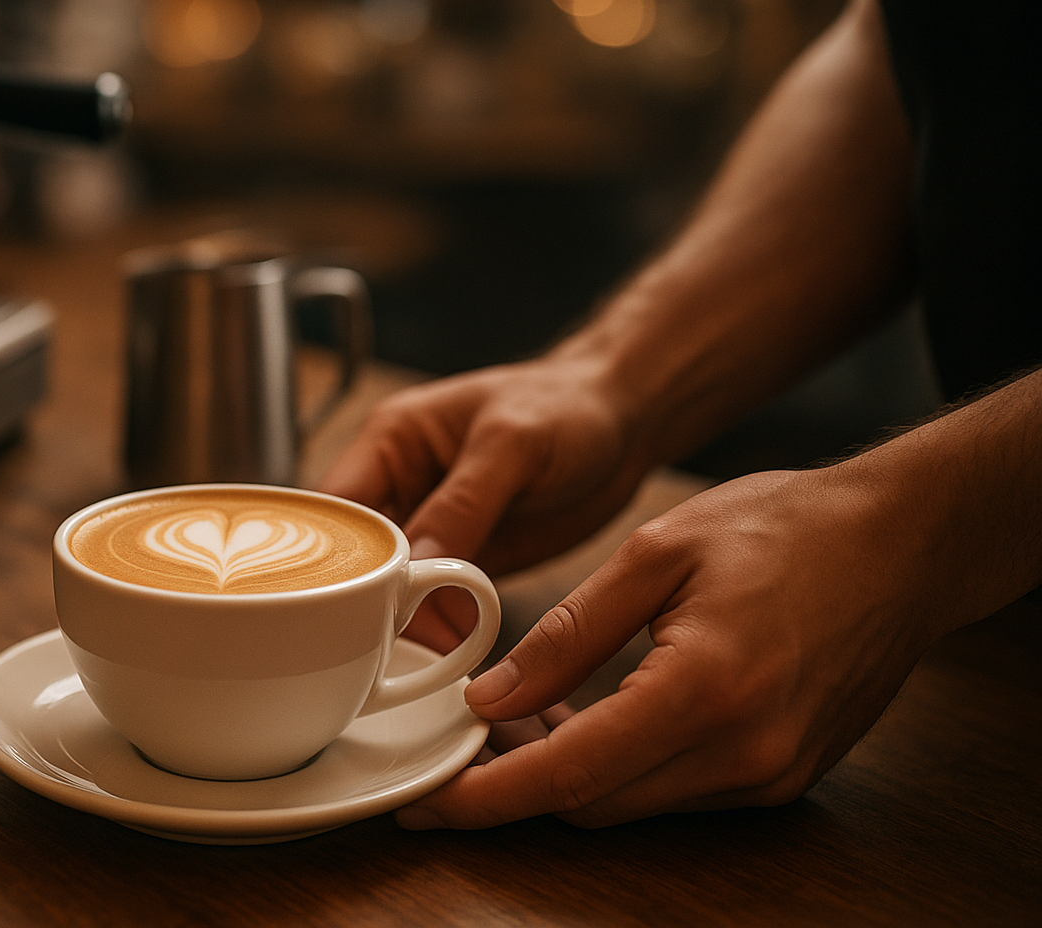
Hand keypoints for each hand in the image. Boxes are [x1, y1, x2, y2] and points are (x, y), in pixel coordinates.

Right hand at [320, 356, 647, 650]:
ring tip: (424, 650)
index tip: (342, 599)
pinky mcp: (463, 559)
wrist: (623, 423)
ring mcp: (430, 527)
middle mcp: (399, 486)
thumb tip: (414, 563)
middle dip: (363, 598)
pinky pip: (434, 602)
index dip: (329, 553)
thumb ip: (463, 502)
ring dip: (403, 620)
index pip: (335, 506)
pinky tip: (455, 647)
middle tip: (379, 637)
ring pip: (388, 584)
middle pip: (352, 553)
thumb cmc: (565, 405)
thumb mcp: (512, 443)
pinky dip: (441, 626)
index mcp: (391, 442)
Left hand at [395, 464, 948, 828]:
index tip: (428, 799)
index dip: (488, 794)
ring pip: (631, 803)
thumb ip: (568, 633)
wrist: (902, 543)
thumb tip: (491, 695)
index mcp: (705, 690)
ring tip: (521, 710)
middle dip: (517, 777)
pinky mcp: (782, 776)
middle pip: (594, 802)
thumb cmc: (782, 528)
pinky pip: (676, 791)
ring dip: (567, 770)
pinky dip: (620, 764)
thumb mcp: (655, 553)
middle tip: (467, 726)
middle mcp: (744, 754)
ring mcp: (771, 775)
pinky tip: (587, 714)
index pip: (570, 773)